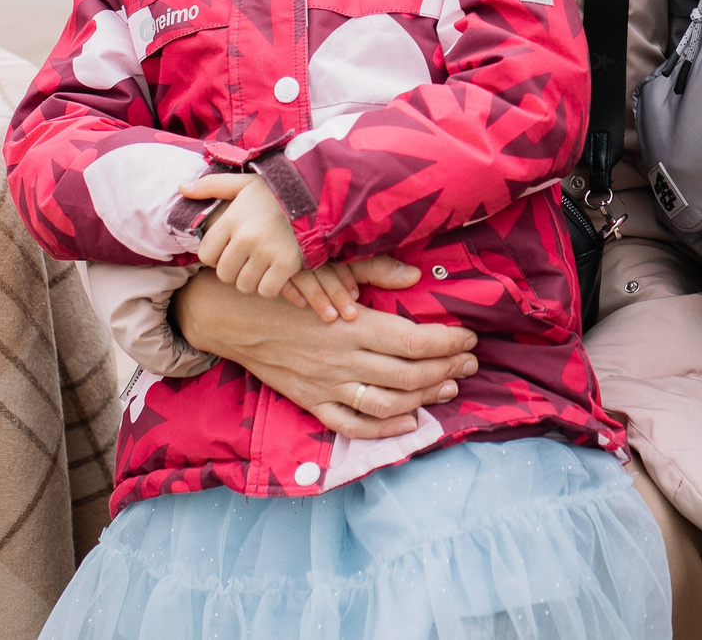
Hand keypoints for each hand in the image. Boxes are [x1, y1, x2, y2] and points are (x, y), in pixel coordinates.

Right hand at [172, 263, 478, 437]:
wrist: (232, 315)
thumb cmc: (284, 288)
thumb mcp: (328, 271)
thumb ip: (373, 272)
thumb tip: (415, 277)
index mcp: (352, 325)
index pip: (414, 341)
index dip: (448, 343)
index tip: (469, 339)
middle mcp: (343, 360)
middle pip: (409, 375)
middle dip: (447, 370)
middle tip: (470, 363)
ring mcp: (327, 386)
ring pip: (387, 404)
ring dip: (425, 399)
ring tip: (449, 387)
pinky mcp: (311, 401)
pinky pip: (352, 425)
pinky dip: (384, 429)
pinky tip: (410, 421)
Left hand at [185, 173, 307, 298]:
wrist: (318, 194)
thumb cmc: (276, 191)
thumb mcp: (243, 183)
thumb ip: (211, 185)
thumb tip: (182, 187)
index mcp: (232, 219)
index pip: (206, 255)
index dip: (216, 256)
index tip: (229, 249)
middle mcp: (246, 237)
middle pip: (224, 274)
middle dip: (233, 270)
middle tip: (247, 260)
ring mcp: (266, 252)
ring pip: (244, 285)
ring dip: (251, 280)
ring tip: (261, 265)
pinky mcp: (286, 264)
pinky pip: (267, 290)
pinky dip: (270, 286)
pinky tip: (275, 273)